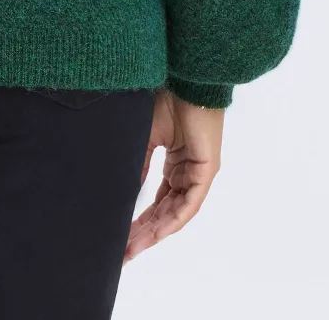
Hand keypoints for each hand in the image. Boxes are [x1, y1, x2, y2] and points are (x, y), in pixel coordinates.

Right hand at [123, 88, 223, 261]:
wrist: (185, 78)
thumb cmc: (166, 97)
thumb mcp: (145, 134)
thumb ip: (138, 162)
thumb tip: (126, 190)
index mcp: (175, 162)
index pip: (157, 200)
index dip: (140, 219)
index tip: (121, 236)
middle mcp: (188, 172)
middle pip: (165, 211)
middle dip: (145, 233)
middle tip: (124, 251)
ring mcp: (198, 173)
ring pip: (176, 212)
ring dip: (155, 232)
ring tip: (133, 247)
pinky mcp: (207, 170)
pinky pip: (190, 203)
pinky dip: (173, 219)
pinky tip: (157, 232)